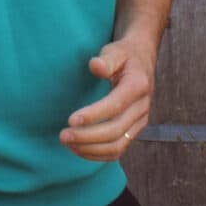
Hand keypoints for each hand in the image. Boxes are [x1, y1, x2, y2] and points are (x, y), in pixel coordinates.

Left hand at [61, 34, 157, 160]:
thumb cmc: (124, 56)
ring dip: (91, 149)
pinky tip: (79, 149)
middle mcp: (142, 107)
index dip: (93, 115)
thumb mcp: (116, 50)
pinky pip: (118, 151)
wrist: (142, 61)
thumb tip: (94, 65)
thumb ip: (107, 59)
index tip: (71, 120)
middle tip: (63, 136)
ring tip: (68, 143)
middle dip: (87, 137)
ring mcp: (140, 122)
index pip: (115, 106)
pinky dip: (97, 154)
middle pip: (116, 131)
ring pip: (117, 146)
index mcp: (138, 86)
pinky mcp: (134, 131)